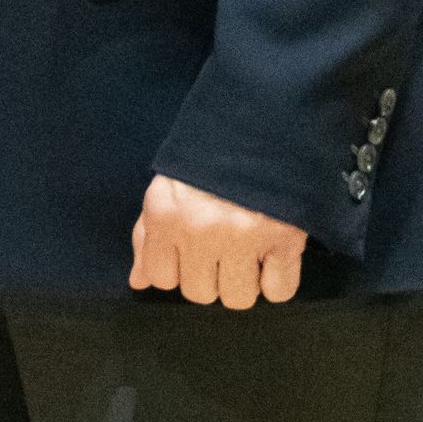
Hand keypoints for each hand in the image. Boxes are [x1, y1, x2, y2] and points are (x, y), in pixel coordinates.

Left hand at [129, 175, 304, 308]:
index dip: (177, 269)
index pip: (161, 278)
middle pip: (200, 293)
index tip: (192, 253)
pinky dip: (277, 281)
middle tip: (224, 247)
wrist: (264, 123)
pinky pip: (278, 291)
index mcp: (166, 214)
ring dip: (244, 281)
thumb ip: (147, 235)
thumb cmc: (210, 158)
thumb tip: (138, 280)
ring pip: (237, 297)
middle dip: (211, 276)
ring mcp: (243, 237)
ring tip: (249, 252)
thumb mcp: (168, 186)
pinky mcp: (284, 239)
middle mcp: (200, 230)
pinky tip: (273, 257)